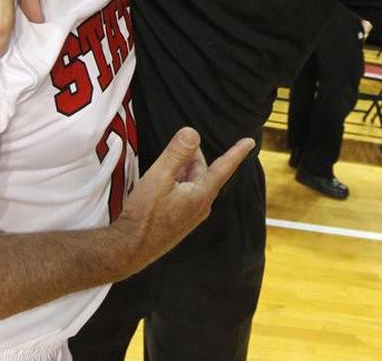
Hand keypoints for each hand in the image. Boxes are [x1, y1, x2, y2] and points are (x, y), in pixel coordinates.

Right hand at [118, 128, 254, 271]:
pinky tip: (161, 185)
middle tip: (176, 148)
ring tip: (164, 168)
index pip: (224, 167)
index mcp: (202, 194)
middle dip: (192, 157)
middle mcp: (202, 206)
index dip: (237, 152)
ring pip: (193, 183)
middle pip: (204, 171)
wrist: (130, 248)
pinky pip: (186, 194)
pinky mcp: (182, 221)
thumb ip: (177, 153)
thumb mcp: (159, 176)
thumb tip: (193, 133)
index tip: (250, 141)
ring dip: (182, 170)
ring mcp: (192, 216)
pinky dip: (178, 183)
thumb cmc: (144, 214)